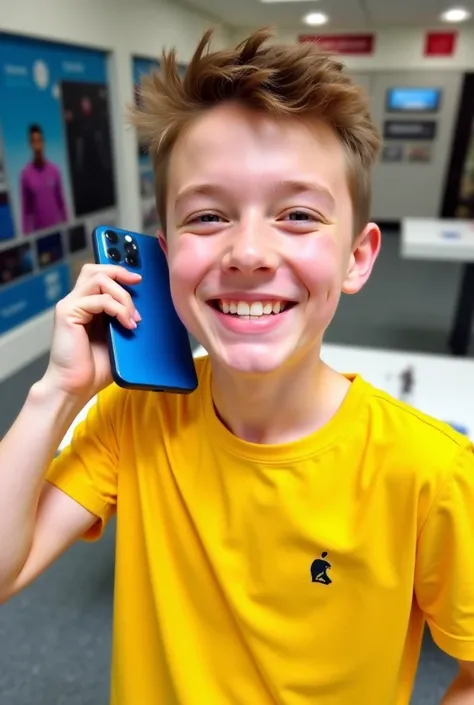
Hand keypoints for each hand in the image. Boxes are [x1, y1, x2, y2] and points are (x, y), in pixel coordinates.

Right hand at [41, 263, 141, 399]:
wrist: (76, 387)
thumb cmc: (96, 368)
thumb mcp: (119, 339)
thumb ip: (126, 321)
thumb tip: (148, 310)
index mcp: (88, 305)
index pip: (100, 275)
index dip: (119, 270)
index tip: (139, 278)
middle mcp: (77, 301)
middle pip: (96, 270)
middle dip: (120, 272)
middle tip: (138, 284)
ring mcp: (71, 306)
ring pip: (98, 280)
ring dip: (122, 296)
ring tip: (133, 317)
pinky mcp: (67, 313)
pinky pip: (98, 300)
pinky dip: (117, 309)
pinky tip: (127, 324)